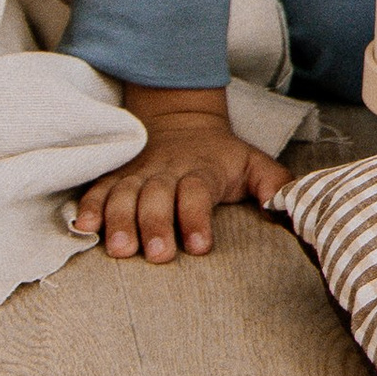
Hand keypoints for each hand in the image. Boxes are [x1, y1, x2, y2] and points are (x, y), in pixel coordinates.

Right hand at [68, 87, 291, 262]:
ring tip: (120, 249)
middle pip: (158, 196)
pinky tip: (85, 228)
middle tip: (157, 255)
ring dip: (120, 221)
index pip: (199, 192)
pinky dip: (89, 206)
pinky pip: (97, 190)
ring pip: (124, 195)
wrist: (181, 120)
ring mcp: (138, 174)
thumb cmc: (221, 156)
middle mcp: (166, 172)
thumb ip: (274, 183)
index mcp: (202, 170)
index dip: (198, 218)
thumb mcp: (254, 162)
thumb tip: (291, 203)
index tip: (201, 246)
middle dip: (157, 225)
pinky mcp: (115, 177)